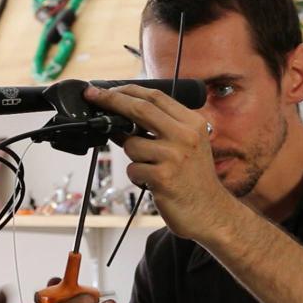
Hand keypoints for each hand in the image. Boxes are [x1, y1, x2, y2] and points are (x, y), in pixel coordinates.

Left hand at [84, 84, 234, 241]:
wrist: (210, 212)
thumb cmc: (194, 179)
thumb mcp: (186, 145)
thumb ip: (161, 127)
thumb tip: (121, 115)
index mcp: (192, 123)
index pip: (155, 96)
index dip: (127, 90)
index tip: (106, 89)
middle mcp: (185, 136)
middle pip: (140, 109)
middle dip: (111, 100)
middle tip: (93, 96)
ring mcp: (174, 156)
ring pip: (131, 144)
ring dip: (132, 156)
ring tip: (151, 167)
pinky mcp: (163, 178)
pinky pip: (133, 169)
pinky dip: (136, 176)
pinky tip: (152, 182)